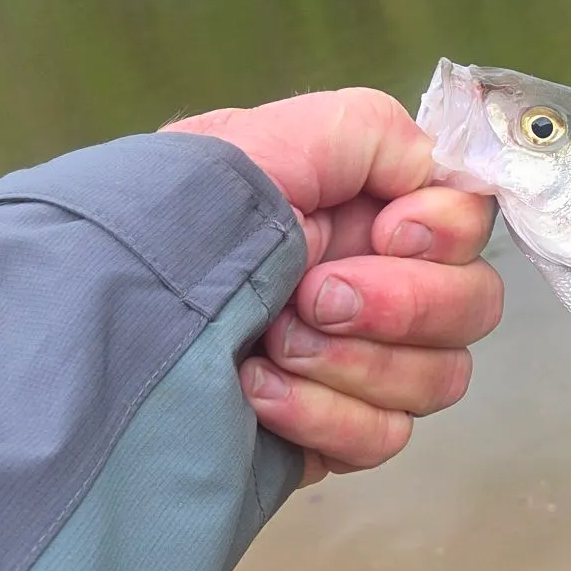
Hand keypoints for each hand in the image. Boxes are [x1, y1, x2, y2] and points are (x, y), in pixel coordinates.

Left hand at [162, 90, 501, 485]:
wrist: (98, 330)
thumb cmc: (174, 220)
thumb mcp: (271, 139)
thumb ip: (374, 132)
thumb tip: (433, 171)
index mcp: (365, 209)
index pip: (468, 223)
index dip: (444, 231)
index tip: (388, 232)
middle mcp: (373, 281)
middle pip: (472, 306)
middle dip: (401, 304)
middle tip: (312, 297)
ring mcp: (359, 363)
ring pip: (440, 377)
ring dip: (356, 363)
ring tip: (271, 345)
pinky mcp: (334, 431)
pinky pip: (387, 437)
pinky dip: (327, 416)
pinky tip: (257, 395)